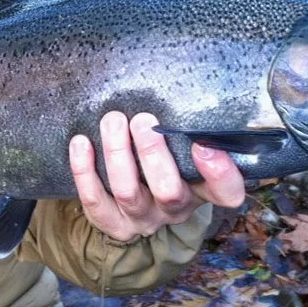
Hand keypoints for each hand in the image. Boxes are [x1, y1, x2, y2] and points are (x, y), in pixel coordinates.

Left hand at [69, 111, 245, 241]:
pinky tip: (81, 142)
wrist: (132, 195)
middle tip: (144, 120)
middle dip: (153, 155)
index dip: (220, 175)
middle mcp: (175, 209)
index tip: (203, 144)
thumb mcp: (181, 147)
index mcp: (202, 190)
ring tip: (113, 120)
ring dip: (118, 154)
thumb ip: (182, 128)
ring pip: (128, 193)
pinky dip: (85, 171)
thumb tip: (178, 83)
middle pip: (169, 192)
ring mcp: (142, 219)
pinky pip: (95, 201)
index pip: (226, 193)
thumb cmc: (163, 157)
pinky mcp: (112, 224)